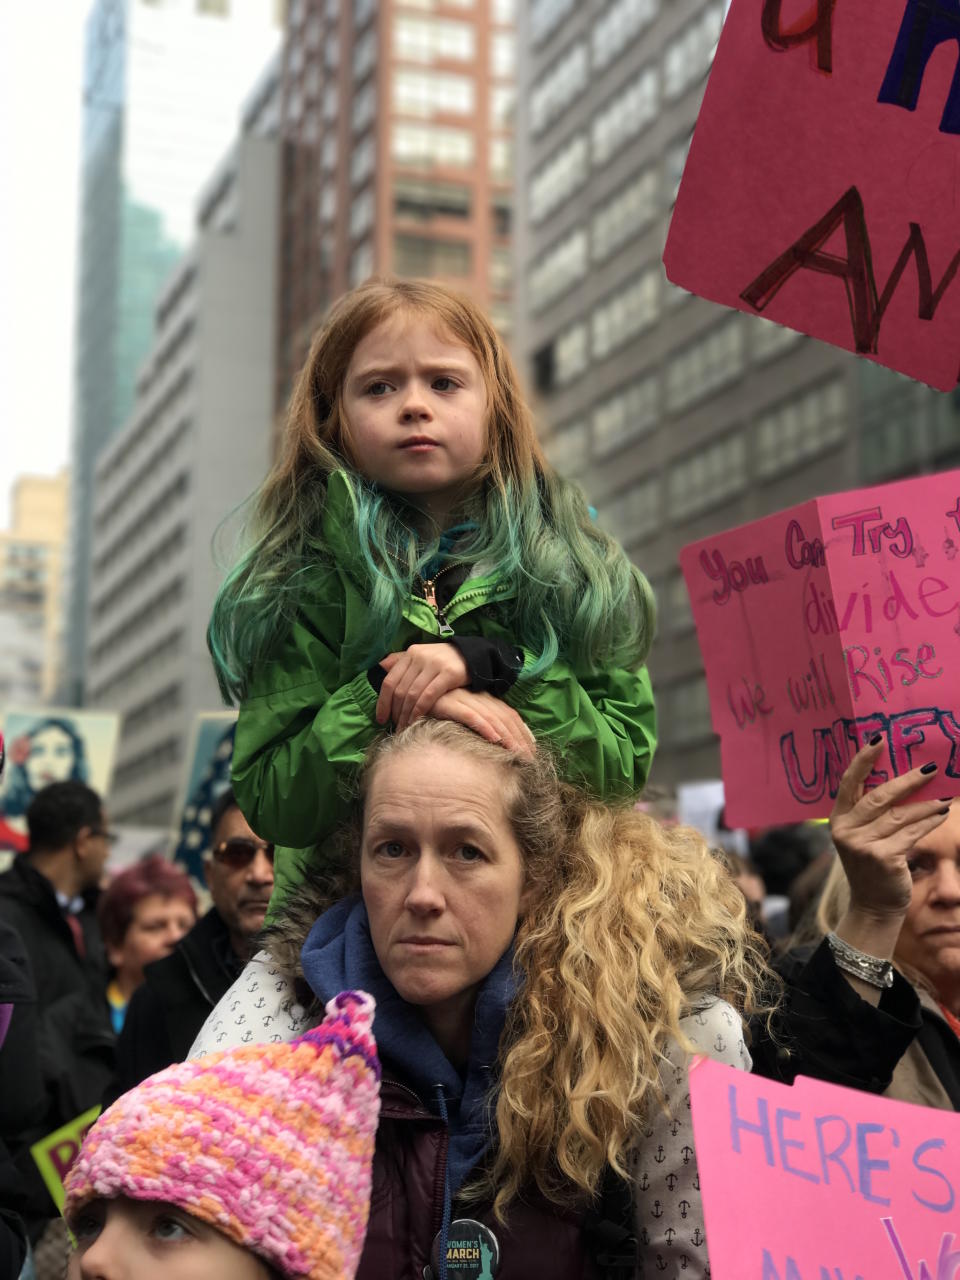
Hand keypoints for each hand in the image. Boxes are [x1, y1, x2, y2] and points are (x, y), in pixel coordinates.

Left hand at [376, 644, 469, 728]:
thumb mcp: (422, 656)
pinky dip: (420, 711)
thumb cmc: (444, 660)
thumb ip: (402, 660)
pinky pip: (428, 696)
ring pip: (412, 694)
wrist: (474, 655)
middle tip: (395, 726)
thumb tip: (381, 665)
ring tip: (405, 727)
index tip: (381, 719)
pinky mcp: (448, 673)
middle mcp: (420, 657)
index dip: (382, 702)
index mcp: (410, 653)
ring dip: (406, 714)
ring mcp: (434, 664)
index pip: (389, 681)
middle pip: (400, 690)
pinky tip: (417, 721)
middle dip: (396, 712)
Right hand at [429, 689, 536, 757]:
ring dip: (508, 736)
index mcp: (485, 700)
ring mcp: (465, 699)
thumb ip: (480, 727)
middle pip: (506, 718)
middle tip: (530, 759)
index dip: (524, 733)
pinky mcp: (450, 703)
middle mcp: (478, 698)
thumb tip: (499, 745)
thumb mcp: (463, 718)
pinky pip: (471, 715)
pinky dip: (484, 727)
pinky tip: (495, 739)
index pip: (510, 716)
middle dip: (520, 739)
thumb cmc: (438, 710)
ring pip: (493, 718)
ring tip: (519, 753)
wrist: (412, 695)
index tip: (533, 752)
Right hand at [830, 740, 949, 922]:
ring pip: (900, 815)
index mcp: (837, 819)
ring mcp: (863, 845)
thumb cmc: (872, 864)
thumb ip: (871, 812)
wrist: (873, 905)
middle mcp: (846, 830)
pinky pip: (912, 833)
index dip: (863, 760)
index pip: (848, 783)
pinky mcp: (883, 857)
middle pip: (879, 796)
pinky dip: (929, 822)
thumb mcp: (862, 835)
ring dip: (926, 804)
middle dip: (908, 780)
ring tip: (945, 795)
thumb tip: (905, 778)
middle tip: (930, 767)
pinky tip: (941, 814)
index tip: (880, 739)